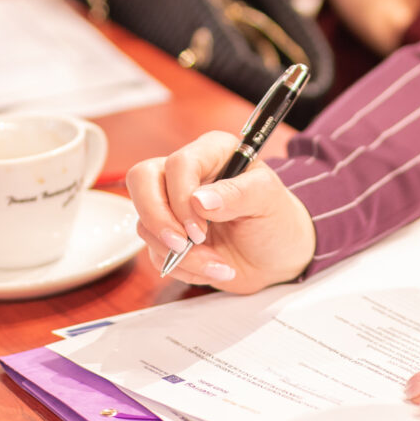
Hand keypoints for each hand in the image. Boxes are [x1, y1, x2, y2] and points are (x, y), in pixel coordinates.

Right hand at [125, 131, 316, 292]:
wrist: (278, 257)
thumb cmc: (276, 219)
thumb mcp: (268, 200)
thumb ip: (238, 194)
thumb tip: (199, 199)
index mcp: (213, 152)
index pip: (178, 164)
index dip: (181, 198)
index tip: (201, 228)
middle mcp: (187, 174)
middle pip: (141, 180)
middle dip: (158, 219)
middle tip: (184, 245)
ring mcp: (173, 205)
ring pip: (145, 223)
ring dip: (180, 254)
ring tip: (218, 263)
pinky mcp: (169, 235)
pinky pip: (155, 252)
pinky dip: (183, 268)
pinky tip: (214, 268)